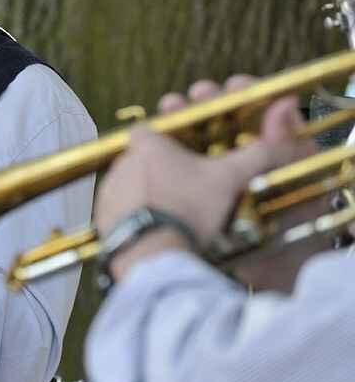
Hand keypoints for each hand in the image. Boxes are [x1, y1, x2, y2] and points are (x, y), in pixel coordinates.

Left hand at [96, 76, 313, 282]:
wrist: (154, 254)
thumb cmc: (189, 209)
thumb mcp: (229, 179)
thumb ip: (256, 155)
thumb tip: (280, 141)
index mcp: (147, 144)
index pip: (153, 127)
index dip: (170, 138)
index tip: (185, 151)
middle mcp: (120, 162)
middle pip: (142, 157)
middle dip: (162, 168)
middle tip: (185, 187)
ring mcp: (108, 191)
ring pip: (130, 184)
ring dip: (148, 192)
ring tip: (174, 210)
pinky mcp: (102, 218)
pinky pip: (119, 210)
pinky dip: (136, 215)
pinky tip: (156, 227)